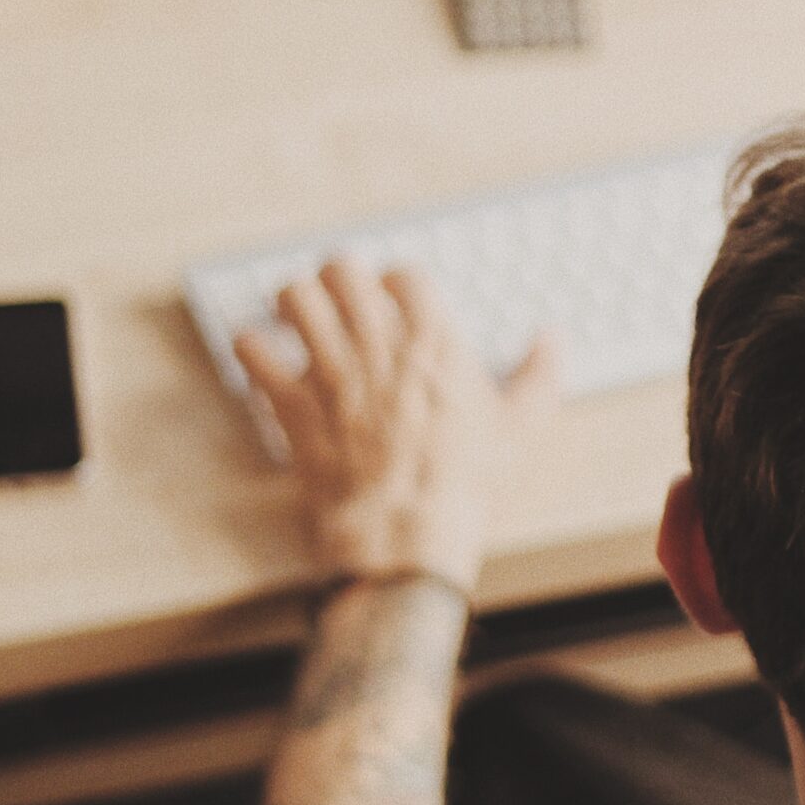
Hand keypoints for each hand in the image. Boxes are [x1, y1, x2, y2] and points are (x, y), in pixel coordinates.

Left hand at [234, 261, 557, 590]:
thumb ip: (539, 374)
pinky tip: (261, 355)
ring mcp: (331, 373)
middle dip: (338, 277)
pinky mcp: (294, 407)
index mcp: (433, 342)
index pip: (405, 275)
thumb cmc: (463, 485)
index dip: (396, 281)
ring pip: (295, 298)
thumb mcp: (519, 427)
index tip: (394, 295)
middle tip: (337, 294)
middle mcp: (378, 346)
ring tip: (294, 313)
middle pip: (342, 270)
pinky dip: (252, 347)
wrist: (407, 534)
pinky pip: (255, 354)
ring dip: (292, 300)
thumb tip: (552, 339)